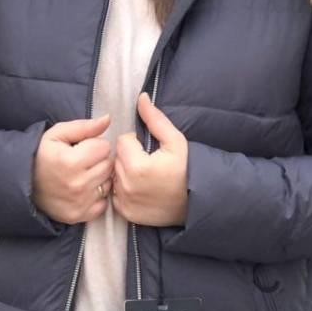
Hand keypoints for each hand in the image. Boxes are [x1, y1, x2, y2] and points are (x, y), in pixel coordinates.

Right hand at [31, 113, 113, 224]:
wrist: (23, 185)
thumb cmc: (41, 156)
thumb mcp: (57, 134)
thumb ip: (84, 126)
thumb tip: (107, 119)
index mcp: (71, 161)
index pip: (104, 147)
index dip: (94, 144)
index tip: (83, 148)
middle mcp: (77, 184)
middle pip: (108, 165)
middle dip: (99, 160)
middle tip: (84, 161)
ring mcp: (80, 202)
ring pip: (108, 182)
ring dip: (100, 177)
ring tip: (83, 174)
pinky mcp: (80, 215)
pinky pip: (103, 202)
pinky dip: (97, 196)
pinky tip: (84, 190)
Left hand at [112, 93, 188, 226]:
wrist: (197, 201)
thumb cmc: (187, 169)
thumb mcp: (175, 140)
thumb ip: (154, 119)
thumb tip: (141, 97)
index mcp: (136, 166)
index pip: (122, 141)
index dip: (136, 143)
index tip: (150, 151)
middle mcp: (126, 185)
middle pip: (116, 158)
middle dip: (129, 157)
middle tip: (149, 164)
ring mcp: (125, 201)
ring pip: (114, 175)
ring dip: (124, 173)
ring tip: (145, 177)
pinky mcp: (126, 213)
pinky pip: (115, 194)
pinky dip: (124, 190)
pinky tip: (141, 190)